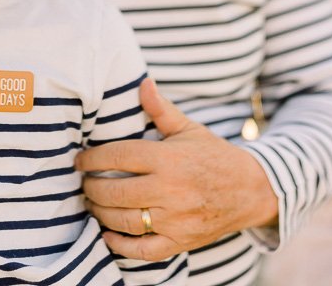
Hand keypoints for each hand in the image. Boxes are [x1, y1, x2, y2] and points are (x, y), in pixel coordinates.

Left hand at [75, 79, 277, 260]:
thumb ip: (161, 109)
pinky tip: (107, 234)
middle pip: (115, 191)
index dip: (92, 158)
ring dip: (101, 213)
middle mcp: (170, 190)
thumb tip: (143, 82)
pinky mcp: (180, 242)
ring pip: (123, 220)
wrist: (251, 190)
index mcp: (169, 158)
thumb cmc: (214, 156)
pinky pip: (142, 250)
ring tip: (92, 203)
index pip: (118, 156)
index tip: (79, 160)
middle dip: (91, 187)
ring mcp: (175, 219)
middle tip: (84, 183)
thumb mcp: (189, 129)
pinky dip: (120, 245)